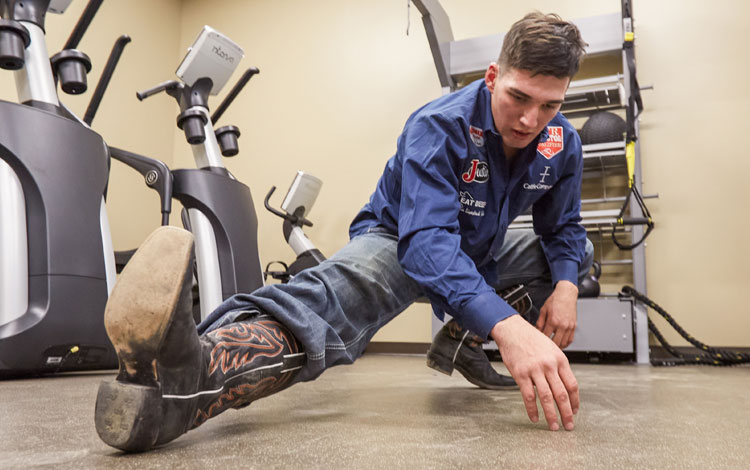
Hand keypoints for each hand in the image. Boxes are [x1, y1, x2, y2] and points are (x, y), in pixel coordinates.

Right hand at [491, 315, 578, 430]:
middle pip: (562, 394)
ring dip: (551, 415)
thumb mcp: (551, 349)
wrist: (512, 330)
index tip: (574, 411)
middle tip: (569, 426)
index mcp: (560, 360)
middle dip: (567, 413)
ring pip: (546, 398)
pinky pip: (529, 396)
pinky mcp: (521, 374)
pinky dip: (532, 409)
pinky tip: (535, 417)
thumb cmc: (531, 339)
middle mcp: (549, 366)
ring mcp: (535, 370)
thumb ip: (558, 366)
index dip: (575, 401)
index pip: (572, 385)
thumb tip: (563, 386)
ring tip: (554, 426)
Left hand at [536, 280, 577, 348]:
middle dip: (549, 346)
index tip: (538, 342)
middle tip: (545, 347)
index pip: (546, 336)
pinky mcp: (574, 326)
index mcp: (553, 321)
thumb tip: (537, 331)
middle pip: (555, 342)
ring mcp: (569, 326)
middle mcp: (562, 325)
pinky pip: (570, 339)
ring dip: (558, 347)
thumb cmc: (555, 300)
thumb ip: (539, 322)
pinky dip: (565, 343)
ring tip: (552, 346)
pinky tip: (560, 343)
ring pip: (564, 343)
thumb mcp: (543, 310)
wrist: (566, 294)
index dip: (541, 341)